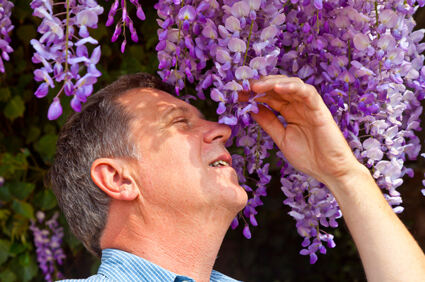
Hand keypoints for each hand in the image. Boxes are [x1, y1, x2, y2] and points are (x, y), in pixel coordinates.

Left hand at [243, 75, 361, 184]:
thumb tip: (252, 109)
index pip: (270, 96)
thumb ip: (268, 123)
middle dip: (259, 85)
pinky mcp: (320, 109)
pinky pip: (307, 93)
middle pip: (278, 87)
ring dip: (272, 83)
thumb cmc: (309, 157)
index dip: (253, 94)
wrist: (331, 172)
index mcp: (290, 112)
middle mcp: (299, 105)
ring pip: (291, 85)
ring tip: (255, 86)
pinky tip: (277, 88)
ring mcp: (309, 106)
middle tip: (242, 86)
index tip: (237, 94)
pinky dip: (292, 88)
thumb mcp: (281, 138)